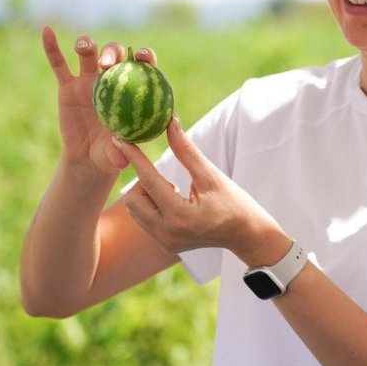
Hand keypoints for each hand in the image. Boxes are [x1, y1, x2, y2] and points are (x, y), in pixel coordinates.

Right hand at [40, 26, 154, 174]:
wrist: (86, 158)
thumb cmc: (110, 154)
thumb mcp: (115, 156)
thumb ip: (119, 152)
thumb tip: (120, 154)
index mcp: (131, 90)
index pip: (142, 66)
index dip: (144, 56)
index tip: (143, 56)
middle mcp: (111, 79)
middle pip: (115, 54)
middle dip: (113, 52)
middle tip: (108, 63)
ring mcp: (88, 79)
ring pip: (88, 54)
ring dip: (87, 45)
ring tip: (84, 47)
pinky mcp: (67, 85)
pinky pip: (58, 63)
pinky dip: (52, 47)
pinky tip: (47, 31)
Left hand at [115, 117, 288, 263]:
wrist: (246, 235)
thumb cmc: (234, 202)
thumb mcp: (211, 175)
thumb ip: (186, 150)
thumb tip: (170, 121)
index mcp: (180, 216)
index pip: (148, 180)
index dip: (134, 156)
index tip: (120, 139)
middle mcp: (168, 233)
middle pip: (133, 198)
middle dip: (143, 181)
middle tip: (166, 177)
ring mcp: (165, 241)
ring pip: (135, 210)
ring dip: (146, 194)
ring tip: (172, 190)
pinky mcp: (165, 244)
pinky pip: (144, 219)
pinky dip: (151, 205)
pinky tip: (172, 201)